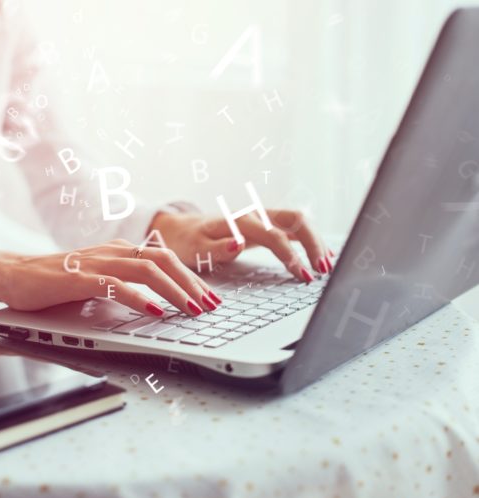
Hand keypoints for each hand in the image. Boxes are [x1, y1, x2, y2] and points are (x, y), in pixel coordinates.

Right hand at [0, 240, 221, 315]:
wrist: (10, 274)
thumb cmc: (51, 281)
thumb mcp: (94, 281)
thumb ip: (121, 285)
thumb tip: (153, 304)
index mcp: (117, 252)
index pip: (163, 258)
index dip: (191, 276)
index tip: (210, 297)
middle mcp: (110, 252)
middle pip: (163, 259)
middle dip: (192, 283)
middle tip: (211, 306)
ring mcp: (94, 263)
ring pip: (145, 269)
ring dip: (174, 290)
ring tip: (192, 310)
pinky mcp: (77, 279)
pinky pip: (114, 285)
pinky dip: (138, 298)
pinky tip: (154, 312)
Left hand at [151, 210, 333, 281]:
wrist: (178, 229)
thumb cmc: (186, 241)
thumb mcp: (195, 248)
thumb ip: (217, 248)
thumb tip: (239, 244)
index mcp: (239, 221)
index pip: (274, 236)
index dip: (291, 255)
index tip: (303, 275)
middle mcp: (254, 215)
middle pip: (295, 220)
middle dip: (313, 244)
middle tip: (323, 270)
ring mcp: (261, 218)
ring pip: (298, 221)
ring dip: (315, 240)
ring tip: (328, 265)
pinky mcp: (264, 224)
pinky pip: (293, 227)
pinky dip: (309, 240)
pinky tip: (321, 256)